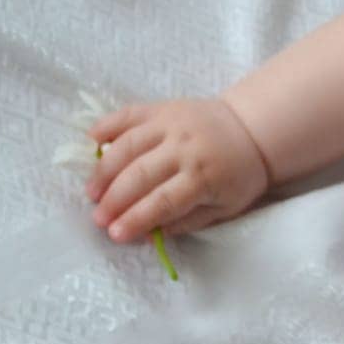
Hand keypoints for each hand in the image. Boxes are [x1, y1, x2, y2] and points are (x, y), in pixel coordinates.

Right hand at [85, 97, 268, 242]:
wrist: (252, 129)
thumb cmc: (238, 175)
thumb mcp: (225, 207)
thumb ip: (187, 222)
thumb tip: (146, 236)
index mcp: (205, 176)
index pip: (163, 201)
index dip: (136, 219)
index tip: (114, 234)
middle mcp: (185, 147)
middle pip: (140, 175)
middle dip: (114, 200)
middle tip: (98, 218)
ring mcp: (171, 124)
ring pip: (127, 146)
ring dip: (103, 171)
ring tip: (92, 193)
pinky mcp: (161, 108)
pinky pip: (127, 115)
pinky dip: (106, 127)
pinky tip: (91, 143)